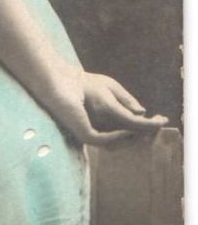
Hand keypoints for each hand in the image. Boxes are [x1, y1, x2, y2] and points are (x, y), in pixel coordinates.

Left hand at [47, 67, 168, 145]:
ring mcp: (92, 134)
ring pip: (118, 142)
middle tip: (158, 124)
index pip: (129, 128)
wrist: (62, 81)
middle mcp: (100, 130)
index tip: (162, 119)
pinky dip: (119, 136)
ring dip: (134, 135)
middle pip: (126, 137)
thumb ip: (127, 103)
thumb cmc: (84, 83)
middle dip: (143, 132)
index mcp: (106, 122)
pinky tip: (129, 130)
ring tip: (147, 126)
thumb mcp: (112, 91)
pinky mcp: (84, 134)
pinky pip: (105, 140)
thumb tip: (142, 114)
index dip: (146, 125)